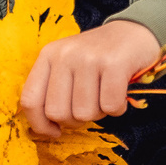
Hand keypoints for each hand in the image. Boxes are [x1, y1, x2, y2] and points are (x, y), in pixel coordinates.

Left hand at [21, 18, 165, 136]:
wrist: (135, 32)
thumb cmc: (98, 59)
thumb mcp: (68, 66)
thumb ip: (53, 91)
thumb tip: (46, 130)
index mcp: (48, 56)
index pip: (30, 100)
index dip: (40, 124)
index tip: (55, 132)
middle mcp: (64, 55)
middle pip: (58, 113)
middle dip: (75, 120)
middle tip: (89, 107)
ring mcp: (89, 58)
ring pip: (84, 113)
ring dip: (99, 113)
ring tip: (105, 96)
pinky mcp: (114, 63)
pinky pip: (110, 106)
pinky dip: (117, 109)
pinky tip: (120, 95)